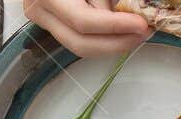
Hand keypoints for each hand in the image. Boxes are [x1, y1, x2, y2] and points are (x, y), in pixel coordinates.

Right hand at [23, 0, 150, 57]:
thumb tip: (127, 13)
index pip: (83, 21)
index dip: (115, 26)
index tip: (141, 24)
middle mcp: (39, 9)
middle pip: (80, 43)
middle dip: (116, 44)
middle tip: (141, 35)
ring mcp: (41, 18)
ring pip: (79, 46)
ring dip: (111, 44)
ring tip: (133, 33)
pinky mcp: (48, 21)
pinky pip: (77, 37)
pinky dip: (101, 37)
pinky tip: (118, 31)